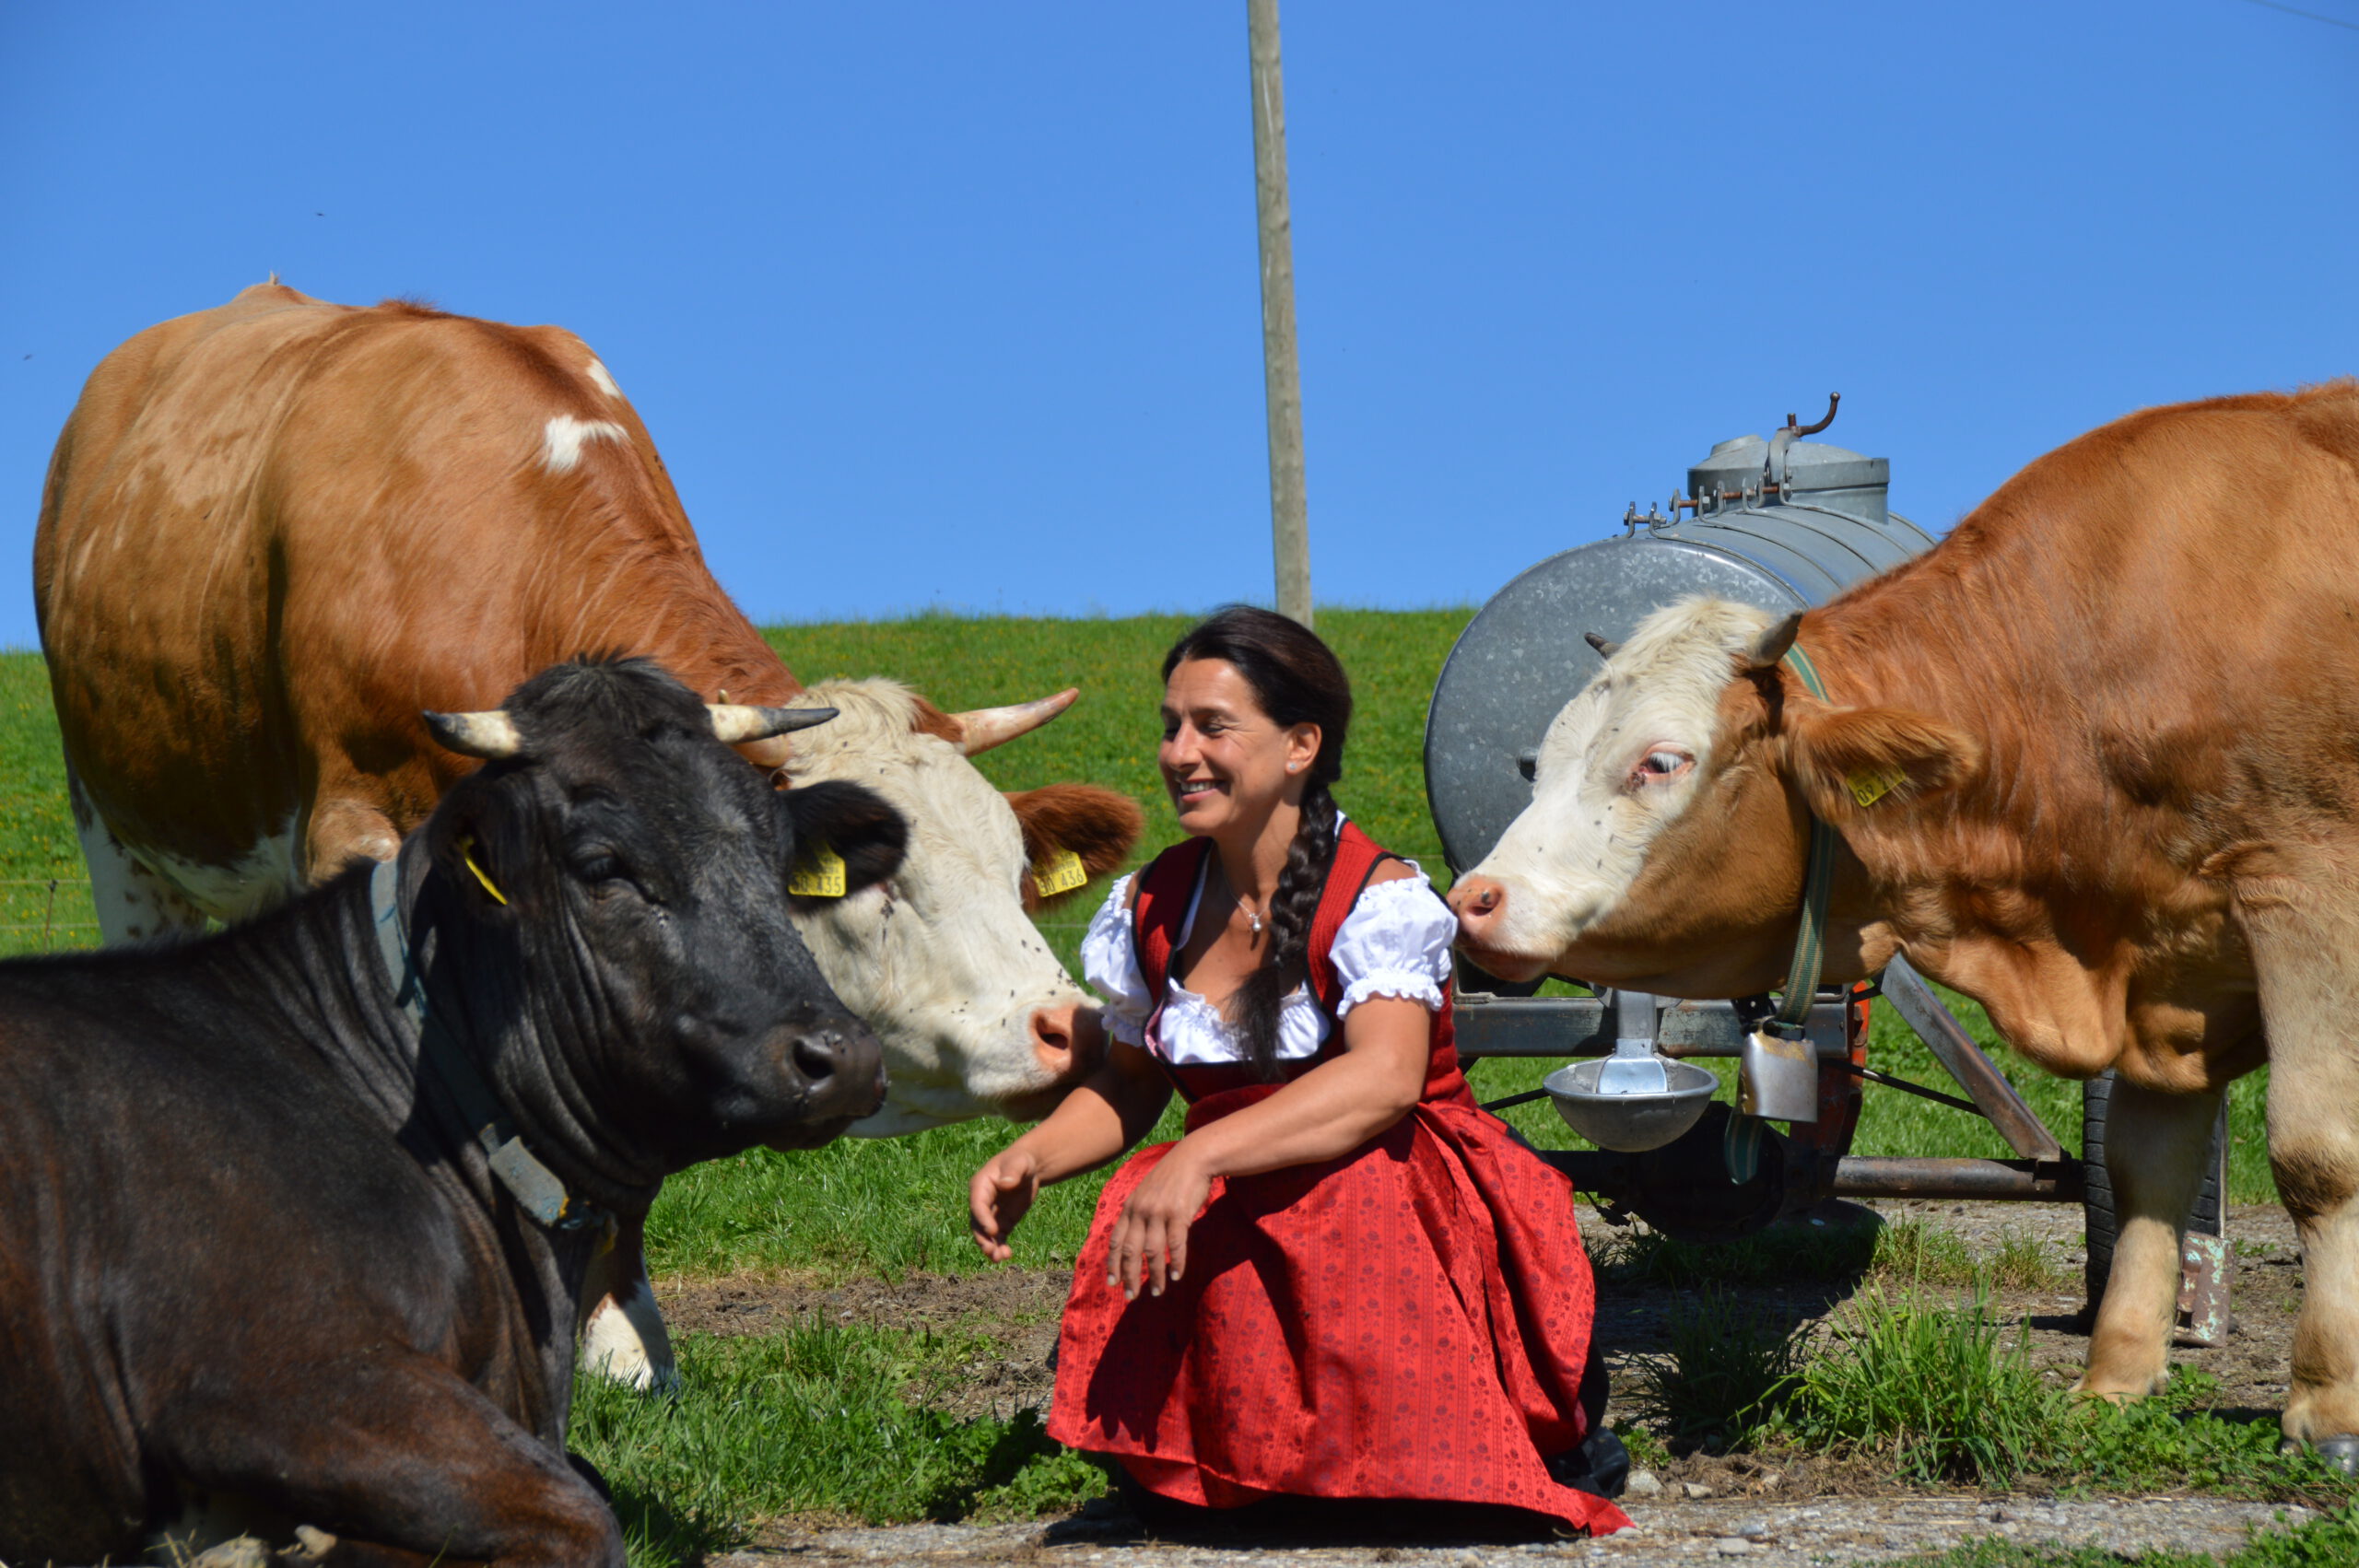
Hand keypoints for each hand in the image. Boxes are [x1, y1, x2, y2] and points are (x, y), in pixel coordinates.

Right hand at [970, 1147, 1040, 1261]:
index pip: (977, 1205)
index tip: (993, 1231)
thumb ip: (1012, 1172)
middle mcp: (982, 1202)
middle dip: (983, 1239)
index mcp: (981, 1186)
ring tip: (1000, 1258)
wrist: (1028, 1168)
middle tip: (991, 1252)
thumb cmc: (1021, 1161)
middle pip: (977, 1223)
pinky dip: (1001, 1247)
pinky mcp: (1002, 1222)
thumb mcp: (1019, 1163)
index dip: (983, 1218)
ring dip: (991, 1247)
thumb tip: (1005, 1183)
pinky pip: (998, 1238)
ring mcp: (991, 1214)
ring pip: (986, 1234)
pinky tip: (1007, 1255)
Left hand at [1107, 1144, 1211, 1300]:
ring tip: (1157, 1291)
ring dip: (1155, 1275)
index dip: (1113, 1264)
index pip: (1116, 1241)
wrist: (1192, 1158)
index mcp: (1129, 1207)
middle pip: (1130, 1251)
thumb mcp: (1145, 1193)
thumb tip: (1132, 1240)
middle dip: (1129, 1276)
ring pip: (1152, 1252)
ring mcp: (1159, 1213)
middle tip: (1131, 1296)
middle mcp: (1140, 1211)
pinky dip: (1176, 1262)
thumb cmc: (1170, 1178)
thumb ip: (1137, 1214)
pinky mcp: (1178, 1214)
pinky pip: (1175, 1244)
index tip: (1112, 1283)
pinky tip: (1176, 1275)